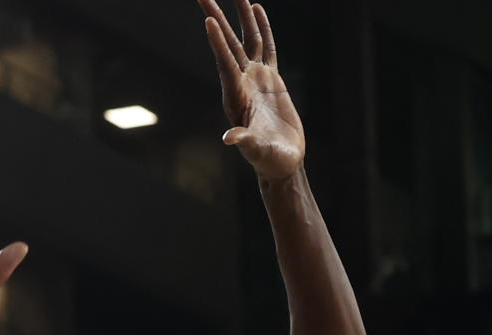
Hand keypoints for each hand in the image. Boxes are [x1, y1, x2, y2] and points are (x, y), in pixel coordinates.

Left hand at [201, 0, 302, 180]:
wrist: (282, 162)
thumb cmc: (269, 160)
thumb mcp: (257, 152)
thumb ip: (245, 142)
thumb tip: (229, 139)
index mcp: (236, 98)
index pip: (225, 64)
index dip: (217, 43)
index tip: (208, 20)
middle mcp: (242, 83)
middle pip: (228, 44)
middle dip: (215, 17)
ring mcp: (256, 78)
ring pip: (247, 39)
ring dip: (240, 16)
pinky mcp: (271, 78)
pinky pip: (267, 46)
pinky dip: (262, 27)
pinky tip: (256, 9)